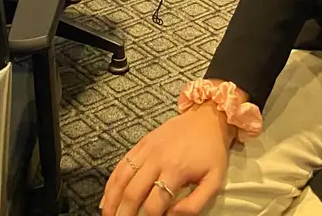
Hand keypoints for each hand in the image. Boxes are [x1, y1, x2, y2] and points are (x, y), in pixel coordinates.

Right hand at [102, 105, 234, 215]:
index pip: (154, 204)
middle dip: (124, 214)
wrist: (207, 117)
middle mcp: (156, 159)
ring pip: (122, 177)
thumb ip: (195, 203)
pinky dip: (112, 182)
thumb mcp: (214, 180)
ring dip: (112, 200)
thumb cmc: (212, 152)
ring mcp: (146, 149)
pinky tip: (107, 197)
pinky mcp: (142, 143)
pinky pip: (121, 164)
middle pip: (133, 192)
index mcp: (175, 170)